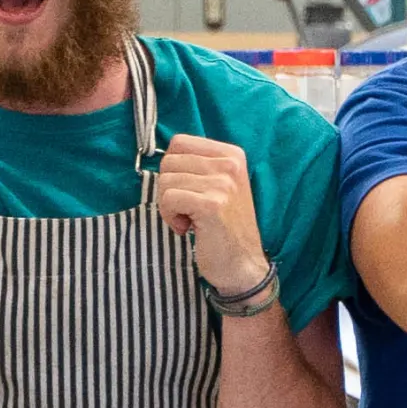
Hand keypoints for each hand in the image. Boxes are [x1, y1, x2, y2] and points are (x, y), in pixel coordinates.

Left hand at [155, 133, 272, 293]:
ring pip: (166, 180)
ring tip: (189, 219)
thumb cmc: (225, 227)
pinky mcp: (212, 204)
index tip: (188, 190)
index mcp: (232, 155)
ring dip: (169, 205)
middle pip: (169, 161)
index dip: (173, 169)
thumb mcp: (220, 186)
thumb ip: (199, 166)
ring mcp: (223, 184)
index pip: (179, 142)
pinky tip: (187, 228)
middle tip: (187, 209)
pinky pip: (168, 198)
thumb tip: (163, 157)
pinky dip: (170, 216)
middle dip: (169, 188)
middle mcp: (230, 164)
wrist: (242, 265)